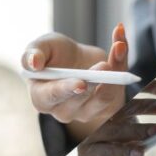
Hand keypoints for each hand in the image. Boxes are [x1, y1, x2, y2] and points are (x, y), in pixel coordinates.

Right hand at [23, 24, 130, 140]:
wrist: (74, 58)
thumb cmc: (52, 55)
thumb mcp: (40, 47)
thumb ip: (32, 53)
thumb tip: (33, 63)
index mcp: (42, 98)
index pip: (52, 97)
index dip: (66, 90)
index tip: (80, 82)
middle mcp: (64, 110)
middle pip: (81, 101)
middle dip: (94, 82)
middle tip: (104, 65)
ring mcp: (88, 111)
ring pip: (104, 98)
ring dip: (115, 73)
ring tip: (118, 47)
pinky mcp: (108, 105)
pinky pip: (119, 89)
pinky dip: (123, 64)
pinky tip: (121, 44)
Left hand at [77, 80, 155, 155]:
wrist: (102, 127)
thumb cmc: (113, 150)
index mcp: (90, 151)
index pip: (104, 154)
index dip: (121, 154)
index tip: (140, 153)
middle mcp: (95, 130)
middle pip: (115, 130)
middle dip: (138, 131)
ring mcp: (106, 111)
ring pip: (128, 108)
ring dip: (152, 107)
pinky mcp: (117, 95)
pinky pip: (136, 91)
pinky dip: (155, 90)